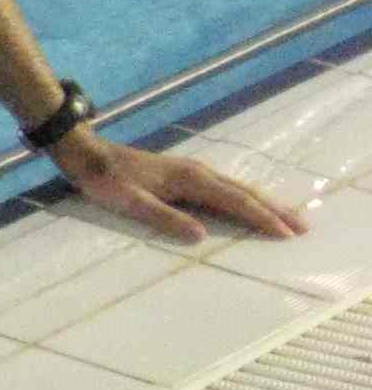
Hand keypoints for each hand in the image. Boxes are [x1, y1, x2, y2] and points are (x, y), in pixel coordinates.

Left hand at [51, 132, 307, 245]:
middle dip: (274, 210)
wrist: (87, 154)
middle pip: (244, 192)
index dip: (262, 218)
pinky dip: (243, 198)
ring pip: (236, 188)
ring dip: (262, 203)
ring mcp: (191, 171)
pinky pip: (223, 188)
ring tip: (285, 218)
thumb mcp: (131, 202)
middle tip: (303, 227)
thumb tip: (201, 236)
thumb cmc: (105, 180)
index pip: (236, 201)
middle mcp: (197, 172)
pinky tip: (246, 206)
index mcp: (190, 179)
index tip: (286, 234)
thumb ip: (165, 218)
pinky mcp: (183, 174)